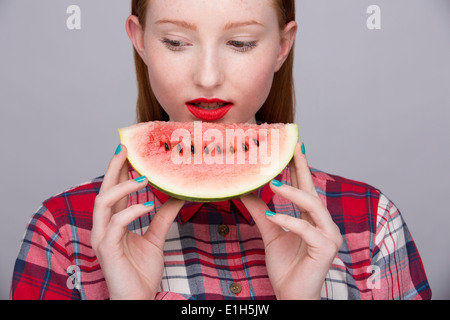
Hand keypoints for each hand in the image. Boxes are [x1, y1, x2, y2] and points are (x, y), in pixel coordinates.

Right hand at [90, 144, 184, 299]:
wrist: (138, 299)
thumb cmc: (141, 272)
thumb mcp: (156, 238)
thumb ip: (163, 217)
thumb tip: (178, 196)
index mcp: (115, 222)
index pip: (115, 190)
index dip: (120, 170)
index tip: (130, 151)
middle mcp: (105, 227)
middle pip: (104, 189)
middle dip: (113, 167)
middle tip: (126, 148)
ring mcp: (103, 237)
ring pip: (104, 202)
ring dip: (123, 186)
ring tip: (143, 176)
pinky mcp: (106, 249)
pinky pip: (117, 223)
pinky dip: (133, 211)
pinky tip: (149, 205)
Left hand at [241, 142, 342, 299]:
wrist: (291, 295)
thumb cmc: (286, 267)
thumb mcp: (271, 233)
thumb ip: (261, 212)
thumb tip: (246, 192)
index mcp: (312, 219)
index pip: (304, 188)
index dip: (298, 167)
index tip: (291, 147)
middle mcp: (324, 224)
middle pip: (312, 189)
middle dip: (302, 166)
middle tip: (293, 145)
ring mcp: (328, 236)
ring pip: (312, 206)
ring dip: (292, 193)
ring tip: (273, 183)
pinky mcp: (326, 249)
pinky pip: (307, 230)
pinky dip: (288, 221)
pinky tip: (273, 216)